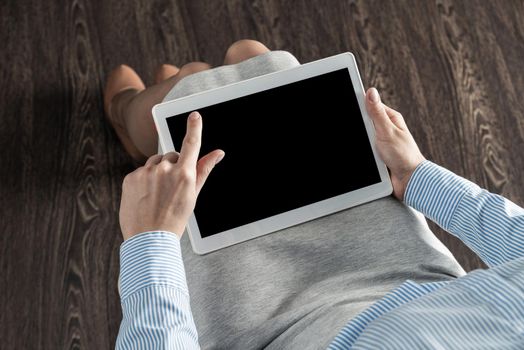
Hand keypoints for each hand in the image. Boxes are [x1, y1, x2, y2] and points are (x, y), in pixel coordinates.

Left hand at [119, 111, 224, 239]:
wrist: (149, 238)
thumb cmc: (175, 219)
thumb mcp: (193, 195)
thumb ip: (205, 170)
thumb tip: (218, 153)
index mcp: (184, 174)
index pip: (191, 144)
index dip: (194, 128)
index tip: (195, 116)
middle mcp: (165, 170)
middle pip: (170, 156)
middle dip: (172, 166)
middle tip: (171, 188)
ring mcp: (146, 173)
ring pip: (155, 163)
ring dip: (157, 172)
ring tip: (157, 195)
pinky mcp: (130, 178)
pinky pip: (140, 172)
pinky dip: (143, 181)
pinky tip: (145, 197)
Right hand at [365, 88, 425, 200]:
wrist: (409, 181)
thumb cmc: (403, 155)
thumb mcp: (387, 131)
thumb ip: (377, 113)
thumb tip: (371, 91)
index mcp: (391, 119)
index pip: (371, 106)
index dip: (360, 106)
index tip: (349, 106)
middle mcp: (386, 129)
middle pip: (364, 122)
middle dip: (360, 129)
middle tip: (364, 136)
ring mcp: (381, 142)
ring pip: (363, 138)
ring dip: (362, 143)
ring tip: (369, 150)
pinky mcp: (378, 155)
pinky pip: (365, 151)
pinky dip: (363, 153)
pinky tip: (365, 156)